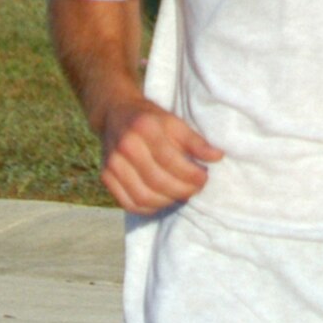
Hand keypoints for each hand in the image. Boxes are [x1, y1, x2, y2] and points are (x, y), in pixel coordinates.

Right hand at [100, 98, 222, 212]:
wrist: (115, 114)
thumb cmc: (150, 119)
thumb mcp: (173, 121)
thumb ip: (195, 141)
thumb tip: (217, 157)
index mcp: (144, 128)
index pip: (170, 159)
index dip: (190, 174)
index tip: (204, 176)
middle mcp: (125, 146)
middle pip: (157, 181)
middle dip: (182, 190)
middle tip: (195, 189)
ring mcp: (112, 163)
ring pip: (144, 197)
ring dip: (168, 201)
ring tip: (181, 194)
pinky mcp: (106, 177)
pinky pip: (129, 204)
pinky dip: (150, 208)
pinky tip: (163, 200)